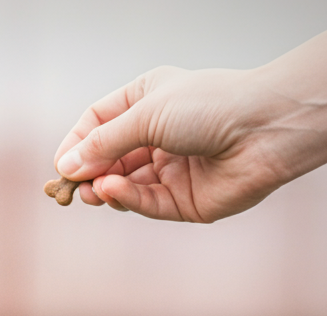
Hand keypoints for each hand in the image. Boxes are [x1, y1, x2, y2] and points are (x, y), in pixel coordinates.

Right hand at [53, 67, 299, 223]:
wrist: (265, 129)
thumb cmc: (209, 106)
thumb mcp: (145, 115)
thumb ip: (104, 144)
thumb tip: (67, 166)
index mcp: (148, 101)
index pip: (98, 124)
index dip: (77, 144)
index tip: (60, 164)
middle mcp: (158, 135)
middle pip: (108, 159)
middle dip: (88, 173)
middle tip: (70, 187)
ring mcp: (172, 169)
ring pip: (126, 185)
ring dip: (105, 188)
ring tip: (91, 191)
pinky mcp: (186, 200)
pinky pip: (148, 202)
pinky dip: (128, 198)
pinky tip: (113, 191)